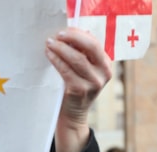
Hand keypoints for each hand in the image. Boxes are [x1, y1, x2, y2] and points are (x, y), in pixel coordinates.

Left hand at [45, 28, 110, 151]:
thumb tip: (71, 34)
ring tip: (49, 43)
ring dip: (61, 48)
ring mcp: (94, 83)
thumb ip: (82, 55)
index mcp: (106, 65)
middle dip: (73, 37)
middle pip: (90, 47)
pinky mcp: (80, 91)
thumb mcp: (84, 71)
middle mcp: (104, 73)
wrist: (73, 116)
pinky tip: (49, 55)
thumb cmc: (75, 89)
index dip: (80, 34)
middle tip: (57, 35)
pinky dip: (57, 60)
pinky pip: (67, 70)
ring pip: (77, 58)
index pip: (95, 43)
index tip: (65, 30)